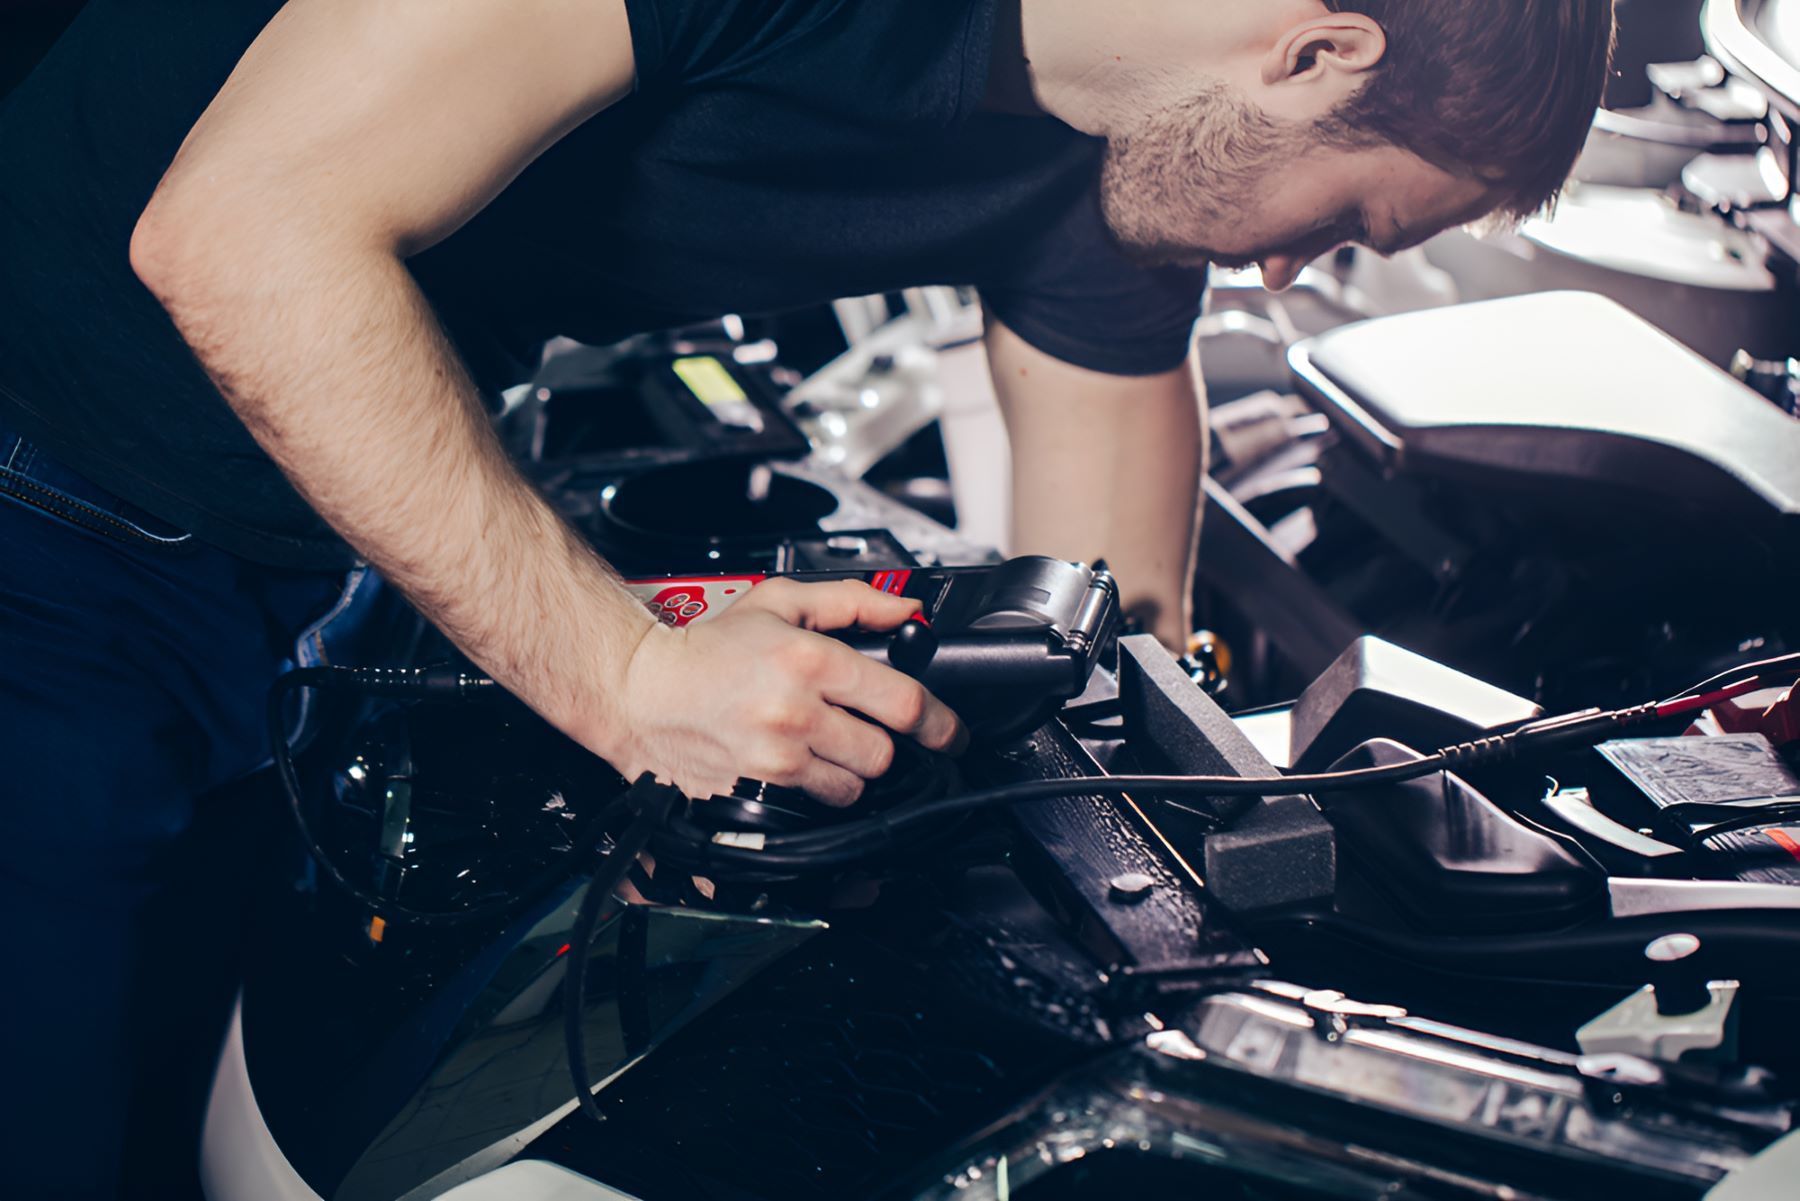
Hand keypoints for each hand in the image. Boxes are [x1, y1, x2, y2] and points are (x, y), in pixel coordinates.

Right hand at [604, 578, 966, 803]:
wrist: (642, 690)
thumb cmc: (709, 648)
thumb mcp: (781, 602)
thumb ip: (853, 602)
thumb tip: (909, 613)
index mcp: (809, 661)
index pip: (902, 703)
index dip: (938, 721)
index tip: (949, 731)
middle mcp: (795, 713)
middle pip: (883, 753)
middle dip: (883, 742)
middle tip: (862, 726)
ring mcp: (775, 758)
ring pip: (853, 785)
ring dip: (851, 770)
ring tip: (822, 743)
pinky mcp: (756, 791)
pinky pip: (815, 805)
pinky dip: (818, 790)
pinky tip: (798, 764)